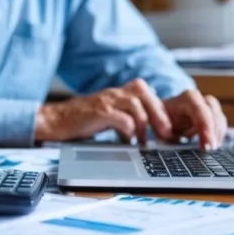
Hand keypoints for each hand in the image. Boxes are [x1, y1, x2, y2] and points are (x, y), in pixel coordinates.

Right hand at [34, 79, 227, 149]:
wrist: (58, 121)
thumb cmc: (89, 121)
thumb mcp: (116, 117)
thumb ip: (135, 119)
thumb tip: (159, 135)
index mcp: (127, 93)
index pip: (153, 96)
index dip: (167, 114)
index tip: (175, 133)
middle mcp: (120, 92)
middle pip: (148, 96)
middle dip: (162, 117)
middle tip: (170, 136)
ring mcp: (109, 99)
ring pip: (138, 106)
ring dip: (146, 126)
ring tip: (148, 142)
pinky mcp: (99, 111)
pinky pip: (121, 117)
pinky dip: (128, 131)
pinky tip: (128, 142)